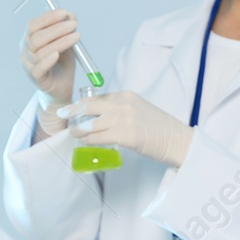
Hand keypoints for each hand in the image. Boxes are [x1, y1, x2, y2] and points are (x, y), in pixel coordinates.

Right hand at [21, 9, 78, 117]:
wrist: (62, 89)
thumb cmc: (61, 65)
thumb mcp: (66, 44)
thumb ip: (66, 30)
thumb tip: (70, 14)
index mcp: (30, 40)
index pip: (33, 25)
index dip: (48, 18)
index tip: (64, 13)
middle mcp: (26, 52)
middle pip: (36, 37)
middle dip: (56, 28)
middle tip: (73, 25)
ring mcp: (29, 66)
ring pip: (40, 51)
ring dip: (59, 41)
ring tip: (76, 36)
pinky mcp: (36, 79)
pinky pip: (38, 68)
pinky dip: (48, 60)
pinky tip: (57, 54)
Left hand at [60, 92, 193, 167]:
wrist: (177, 140)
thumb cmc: (158, 128)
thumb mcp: (138, 110)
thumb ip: (119, 110)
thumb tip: (99, 117)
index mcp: (126, 96)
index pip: (97, 98)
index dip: (81, 104)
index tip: (70, 109)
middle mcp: (124, 104)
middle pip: (89, 106)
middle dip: (72, 111)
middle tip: (62, 116)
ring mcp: (125, 119)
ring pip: (91, 123)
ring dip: (79, 130)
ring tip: (74, 134)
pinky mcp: (127, 135)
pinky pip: (99, 137)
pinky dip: (89, 141)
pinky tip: (86, 143)